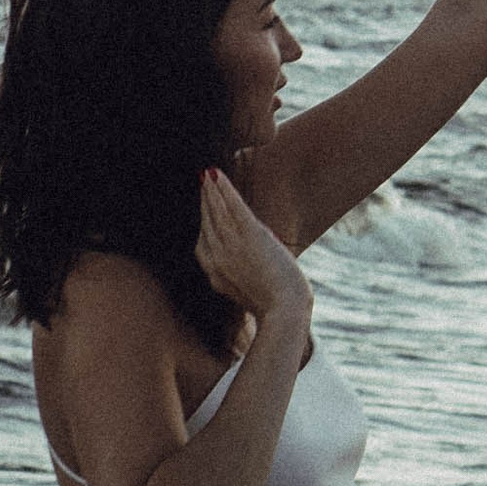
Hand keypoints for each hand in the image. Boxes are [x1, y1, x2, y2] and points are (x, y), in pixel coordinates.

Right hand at [196, 167, 314, 335]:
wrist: (283, 311)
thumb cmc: (274, 307)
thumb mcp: (249, 294)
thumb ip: (241, 279)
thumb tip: (246, 267)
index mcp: (215, 275)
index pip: (203, 243)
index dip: (203, 222)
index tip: (204, 208)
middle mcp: (218, 258)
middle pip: (207, 223)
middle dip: (205, 201)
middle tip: (203, 183)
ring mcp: (232, 246)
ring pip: (216, 211)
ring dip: (211, 190)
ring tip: (209, 174)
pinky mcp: (249, 235)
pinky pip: (232, 206)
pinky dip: (223, 189)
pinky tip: (218, 176)